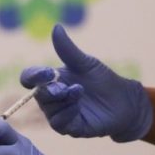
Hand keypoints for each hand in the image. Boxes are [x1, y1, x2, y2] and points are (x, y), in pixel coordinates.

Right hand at [21, 25, 152, 141]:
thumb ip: (68, 49)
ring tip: (78, 92)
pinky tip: (77, 105)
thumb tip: (56, 27)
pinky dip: (66, 113)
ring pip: (49, 110)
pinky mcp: (70, 127)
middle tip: (63, 86)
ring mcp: (60, 113)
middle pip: (38, 94)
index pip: (30, 78)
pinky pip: (59, 123)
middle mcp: (51, 98)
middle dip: (49, 90)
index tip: (47, 72)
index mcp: (51, 80)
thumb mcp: (86, 63)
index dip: (33, 76)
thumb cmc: (102, 80)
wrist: (124, 101)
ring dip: (62, 100)